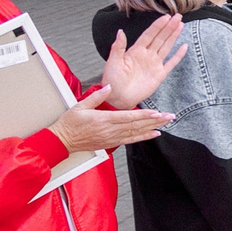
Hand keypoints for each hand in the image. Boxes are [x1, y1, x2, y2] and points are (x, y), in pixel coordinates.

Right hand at [53, 86, 173, 154]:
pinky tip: (154, 134)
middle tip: (169, 117)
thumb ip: (96, 96)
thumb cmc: (69, 123)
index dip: (144, 115)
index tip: (157, 112)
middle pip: (137, 125)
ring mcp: (111, 138)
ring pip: (136, 133)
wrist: (62, 140)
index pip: (128, 117)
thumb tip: (109, 87)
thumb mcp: (80, 106)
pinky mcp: (111, 143)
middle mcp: (110, 130)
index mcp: (103, 120)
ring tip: (166, 124)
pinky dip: (143, 137)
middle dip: (155, 121)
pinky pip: (130, 140)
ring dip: (152, 128)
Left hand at [98, 16, 187, 108]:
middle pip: (160, 38)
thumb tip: (121, 31)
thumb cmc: (112, 80)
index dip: (157, 26)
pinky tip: (184, 47)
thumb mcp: (113, 62)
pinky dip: (178, 55)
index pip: (149, 35)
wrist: (118, 98)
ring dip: (174, 36)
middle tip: (178, 16)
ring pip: (166, 47)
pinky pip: (171, 63)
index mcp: (135, 51)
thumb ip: (118, 47)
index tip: (165, 17)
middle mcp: (146, 55)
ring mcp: (154, 64)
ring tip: (181, 25)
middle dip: (169, 27)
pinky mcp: (159, 75)